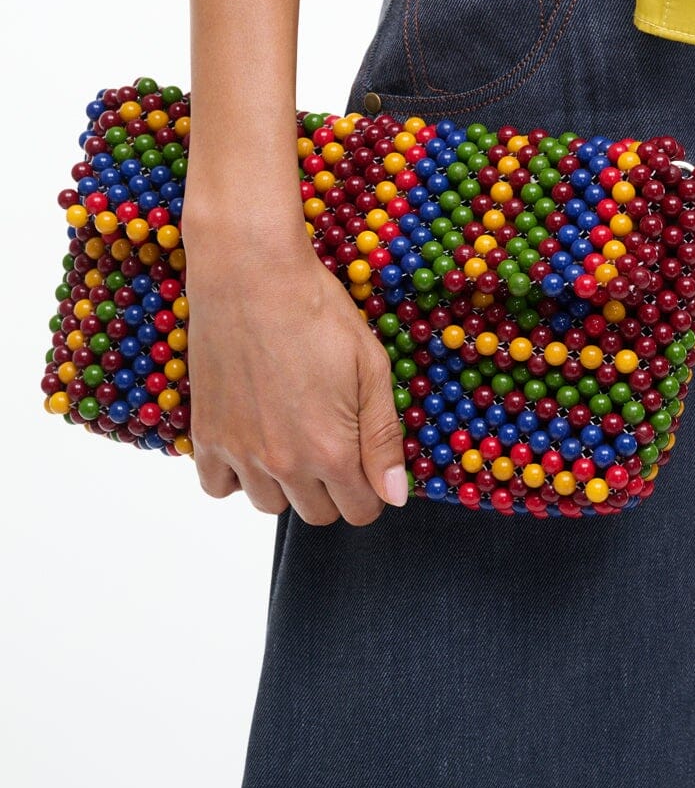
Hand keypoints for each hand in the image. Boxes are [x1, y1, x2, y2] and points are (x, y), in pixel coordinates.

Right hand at [184, 227, 408, 524]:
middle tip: (334, 441)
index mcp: (331, 450)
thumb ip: (382, 439)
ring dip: (287, 483)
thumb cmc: (316, 312)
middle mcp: (283, 463)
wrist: (251, 274)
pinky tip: (254, 440)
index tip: (368, 463)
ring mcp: (240, 452)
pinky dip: (236, 475)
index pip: (360, 510)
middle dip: (334, 488)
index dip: (371, 490)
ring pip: (269, 505)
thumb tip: (393, 496)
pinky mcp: (207, 434)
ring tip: (294, 435)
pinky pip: (218, 486)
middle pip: (316, 513)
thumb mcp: (371, 368)